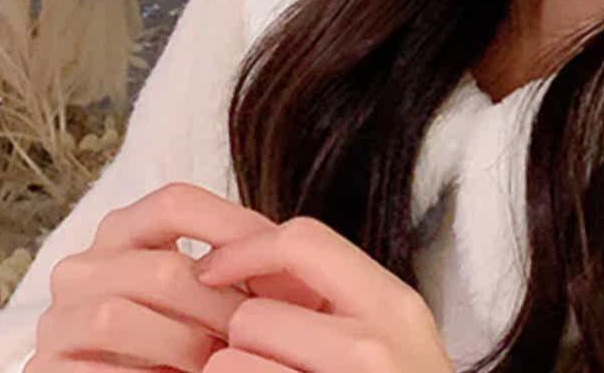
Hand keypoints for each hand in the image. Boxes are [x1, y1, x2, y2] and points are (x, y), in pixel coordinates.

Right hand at [27, 182, 272, 371]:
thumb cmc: (186, 345)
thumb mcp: (213, 298)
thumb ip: (244, 268)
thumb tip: (285, 253)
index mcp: (122, 232)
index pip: (174, 202)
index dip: (229, 226)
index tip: (275, 260)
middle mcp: (80, 268)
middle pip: (158, 267)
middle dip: (216, 306)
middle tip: (254, 334)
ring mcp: (55, 321)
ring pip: (119, 316)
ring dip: (179, 345)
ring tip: (217, 364)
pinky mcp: (43, 370)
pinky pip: (92, 368)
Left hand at [194, 206, 454, 372]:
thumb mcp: (389, 335)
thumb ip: (335, 300)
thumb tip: (248, 264)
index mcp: (393, 305)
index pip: (303, 242)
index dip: (245, 249)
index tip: (210, 268)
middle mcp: (373, 346)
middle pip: (252, 316)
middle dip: (243, 344)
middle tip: (269, 365)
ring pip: (230, 364)